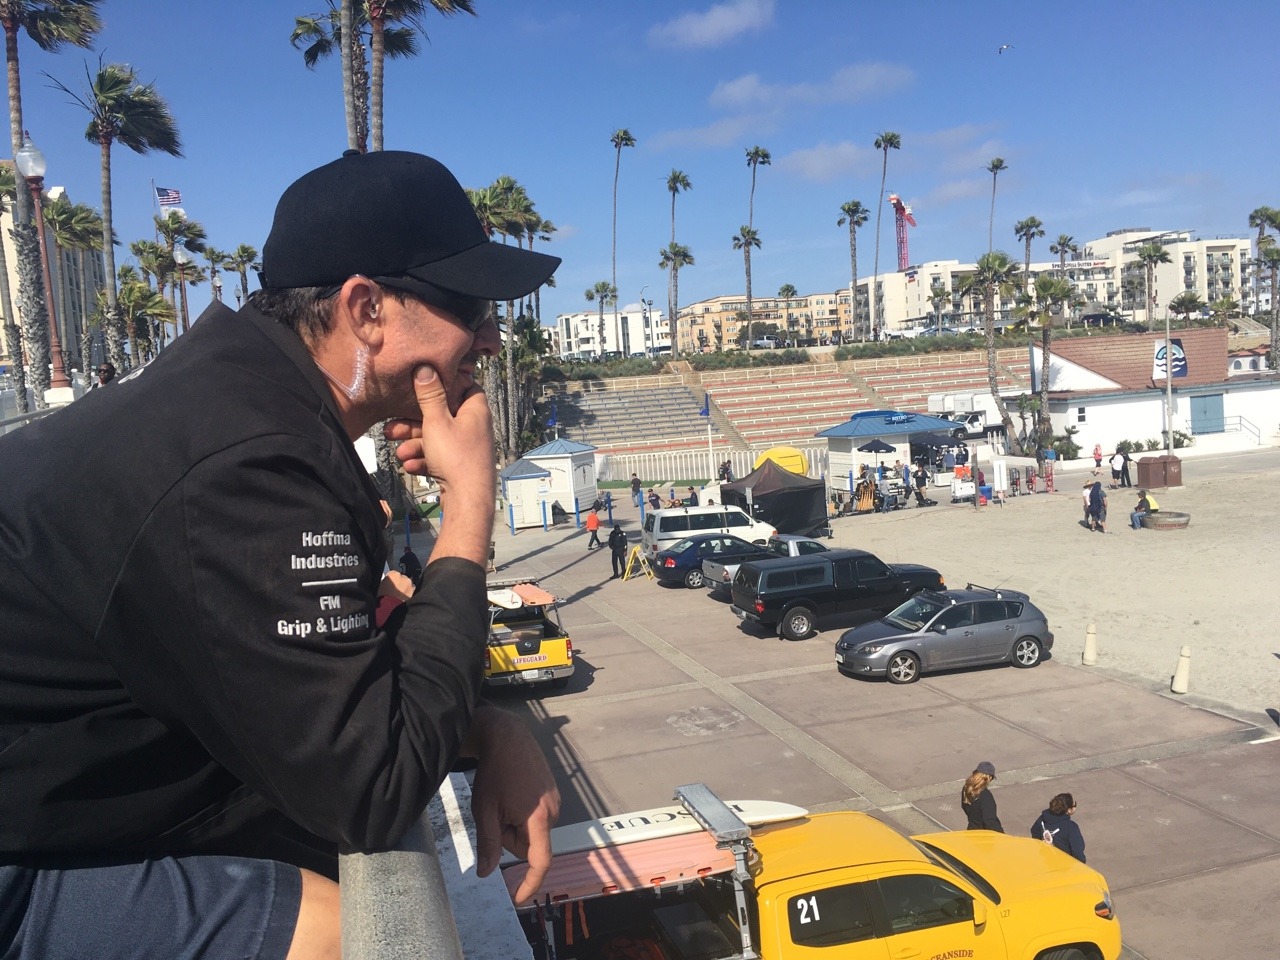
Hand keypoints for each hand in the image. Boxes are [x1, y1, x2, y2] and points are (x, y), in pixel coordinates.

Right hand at [377, 570, 413, 601]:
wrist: (389, 606)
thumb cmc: (382, 596)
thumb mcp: (380, 585)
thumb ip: (386, 581)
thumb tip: (388, 582)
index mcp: (393, 573)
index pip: (393, 573)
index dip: (391, 579)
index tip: (390, 583)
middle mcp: (402, 576)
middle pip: (401, 577)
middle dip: (399, 582)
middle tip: (395, 589)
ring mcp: (408, 582)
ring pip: (407, 582)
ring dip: (405, 586)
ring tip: (400, 593)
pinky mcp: (413, 589)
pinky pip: (412, 588)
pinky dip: (409, 590)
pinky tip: (404, 595)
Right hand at [384, 366, 494, 565]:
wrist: (467, 501)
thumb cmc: (456, 458)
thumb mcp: (436, 421)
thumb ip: (430, 395)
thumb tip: (426, 367)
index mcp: (475, 410)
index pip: (465, 386)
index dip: (445, 385)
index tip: (424, 386)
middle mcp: (474, 427)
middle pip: (442, 416)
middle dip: (415, 423)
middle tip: (392, 427)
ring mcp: (468, 448)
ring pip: (438, 438)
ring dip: (416, 444)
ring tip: (399, 452)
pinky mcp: (461, 466)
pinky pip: (440, 457)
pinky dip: (425, 460)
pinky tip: (411, 466)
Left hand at [464, 705, 559, 903]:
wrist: (507, 736)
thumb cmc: (494, 772)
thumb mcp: (484, 810)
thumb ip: (488, 843)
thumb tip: (485, 873)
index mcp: (538, 818)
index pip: (540, 861)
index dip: (530, 883)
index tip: (518, 897)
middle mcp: (554, 811)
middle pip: (530, 845)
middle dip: (510, 837)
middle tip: (494, 813)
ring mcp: (556, 801)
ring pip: (532, 831)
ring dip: (516, 825)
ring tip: (504, 799)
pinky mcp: (554, 793)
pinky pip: (537, 818)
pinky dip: (523, 814)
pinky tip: (513, 793)